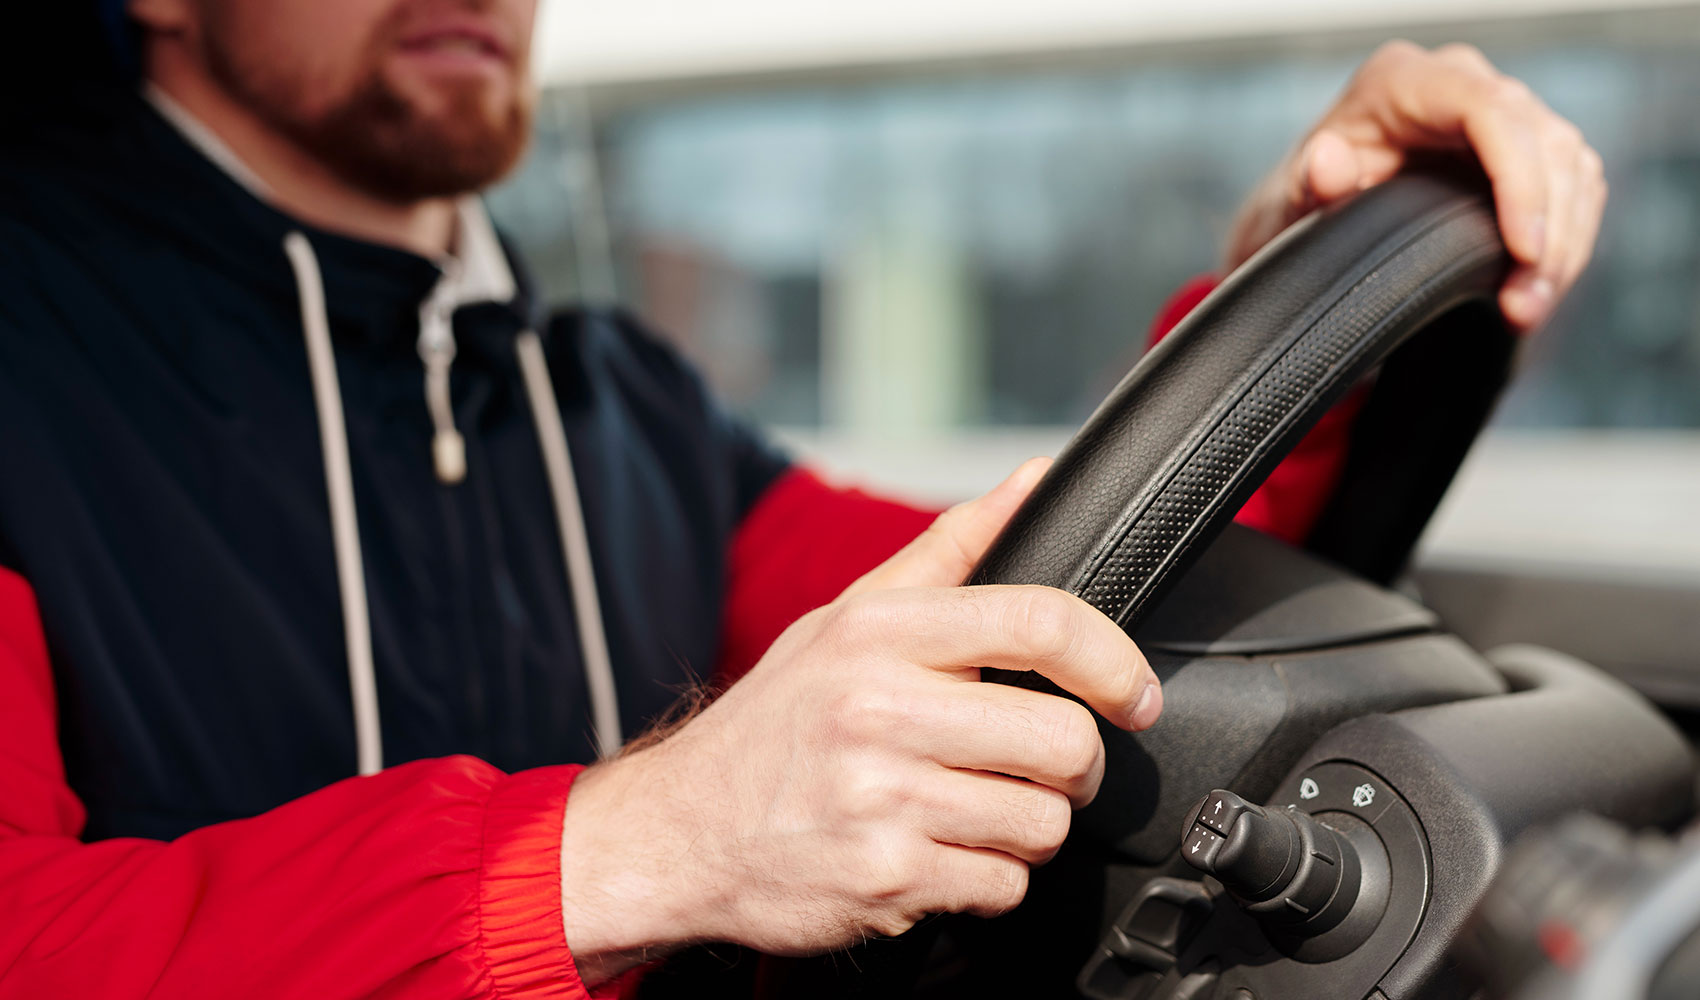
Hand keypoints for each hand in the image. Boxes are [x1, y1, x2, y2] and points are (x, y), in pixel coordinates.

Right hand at [557, 459, 1162, 982]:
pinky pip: (1002, 885)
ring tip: (974, 810)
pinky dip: (987, 879)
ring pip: (1042, 822)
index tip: (1136, 693)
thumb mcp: (848, 617)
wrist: (678, 830)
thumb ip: (952, 550)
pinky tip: (939, 853)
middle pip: (1063, 740)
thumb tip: (1034, 477)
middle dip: (1074, 766)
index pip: (1040, 622)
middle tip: (1042, 767)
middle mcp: (877, 708)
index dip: (1113, 661)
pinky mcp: (885, 877)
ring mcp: (881, 797)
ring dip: (1028, 827)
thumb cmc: (778, 722)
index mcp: (878, 631)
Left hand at [1225, 41, 1606, 331]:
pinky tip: (1538, 290)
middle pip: (1544, 142)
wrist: (1312, 211)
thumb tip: (1326, 161)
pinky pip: (1571, 187)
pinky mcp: (1523, 148)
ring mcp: (1497, 112)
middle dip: (1548, 231)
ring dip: (1563, 246)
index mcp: (1401, 82)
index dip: (1520, 179)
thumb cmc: (1302, 202)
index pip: (1490, 110)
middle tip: (1523, 305)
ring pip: (1569, 168)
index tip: (1522, 249)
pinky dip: (1566, 243)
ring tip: (1526, 311)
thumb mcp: (1289, 202)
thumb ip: (1306, 185)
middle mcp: (1458, 84)